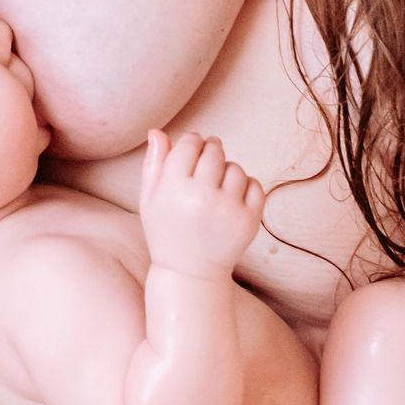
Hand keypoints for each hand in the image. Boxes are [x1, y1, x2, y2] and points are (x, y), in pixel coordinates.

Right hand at [139, 129, 264, 280]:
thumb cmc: (167, 231)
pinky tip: (230, 200)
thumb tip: (157, 131)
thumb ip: (153, 164)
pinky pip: (254, 185)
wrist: (190, 273)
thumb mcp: (150, 199)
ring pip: (235, 168)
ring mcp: (229, 209)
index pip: (190, 143)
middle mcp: (203, 197)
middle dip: (210, 153)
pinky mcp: (250, 220)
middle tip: (205, 169)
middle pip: (214, 151)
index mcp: (174, 188)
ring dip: (227, 172)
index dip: (191, 143)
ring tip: (216, 189)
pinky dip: (245, 188)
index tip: (190, 153)